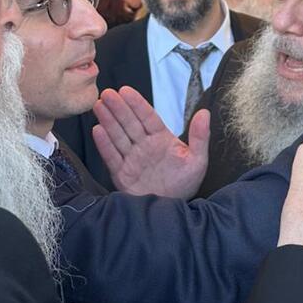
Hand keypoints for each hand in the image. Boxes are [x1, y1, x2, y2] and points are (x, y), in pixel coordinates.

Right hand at [91, 86, 209, 198]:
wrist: (171, 212)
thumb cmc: (185, 185)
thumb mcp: (197, 160)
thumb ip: (200, 137)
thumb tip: (205, 113)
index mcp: (161, 139)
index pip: (147, 117)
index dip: (137, 104)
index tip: (126, 90)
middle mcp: (144, 146)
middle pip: (129, 123)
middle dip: (118, 108)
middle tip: (108, 93)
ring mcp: (132, 159)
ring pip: (118, 136)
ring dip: (108, 121)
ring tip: (99, 105)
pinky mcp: (122, 174)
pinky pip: (112, 157)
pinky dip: (104, 144)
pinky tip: (98, 130)